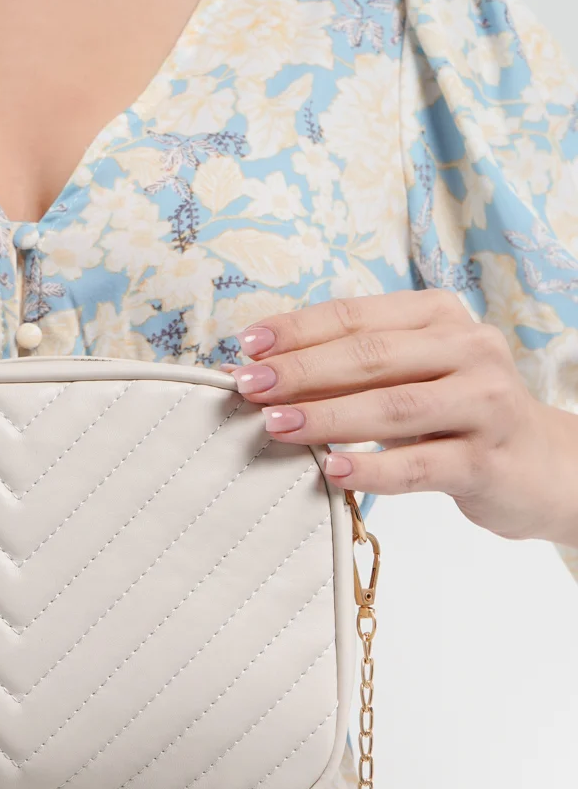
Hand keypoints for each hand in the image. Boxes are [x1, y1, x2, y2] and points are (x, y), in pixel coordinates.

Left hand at [222, 288, 577, 546]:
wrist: (542, 466)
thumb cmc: (458, 418)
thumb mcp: (415, 377)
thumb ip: (353, 371)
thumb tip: (263, 373)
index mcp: (440, 317)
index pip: (359, 317)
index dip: (299, 330)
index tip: (246, 345)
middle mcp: (468, 350)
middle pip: (372, 357)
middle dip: (302, 370)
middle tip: (248, 386)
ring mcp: (484, 404)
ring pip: (395, 407)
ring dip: (328, 415)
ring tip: (275, 425)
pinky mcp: (487, 460)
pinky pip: (420, 465)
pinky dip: (373, 469)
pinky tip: (332, 472)